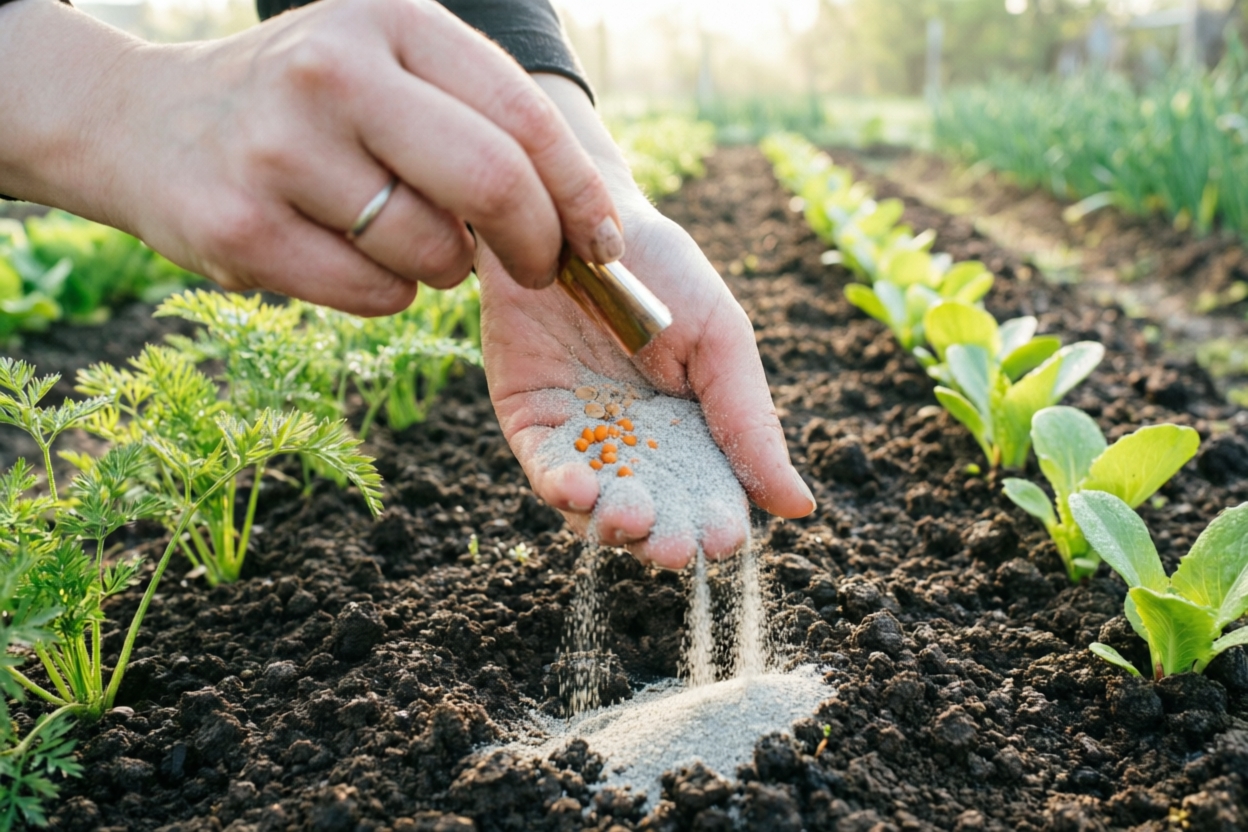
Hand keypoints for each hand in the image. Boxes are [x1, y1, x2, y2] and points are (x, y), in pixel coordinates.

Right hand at [0, 0, 622, 315]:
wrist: (145, 124)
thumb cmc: (308, 105)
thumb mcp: (389, 67)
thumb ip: (479, 119)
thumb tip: (585, 220)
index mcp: (391, 19)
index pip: (523, 116)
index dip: (579, 192)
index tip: (604, 243)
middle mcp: (334, 72)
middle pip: (492, 184)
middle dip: (538, 245)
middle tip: (541, 268)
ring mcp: (279, 150)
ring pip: (434, 254)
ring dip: (443, 266)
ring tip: (397, 231)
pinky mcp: (241, 227)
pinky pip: (377, 297)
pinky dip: (388, 292)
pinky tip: (345, 251)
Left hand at [480, 79, 814, 569]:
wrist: (579, 216)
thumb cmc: (663, 272)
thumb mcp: (721, 340)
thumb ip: (750, 422)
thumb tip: (797, 506)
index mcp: (692, 432)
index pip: (707, 496)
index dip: (714, 522)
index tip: (723, 539)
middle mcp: (635, 445)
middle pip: (652, 513)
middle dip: (663, 537)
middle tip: (673, 546)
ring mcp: (581, 436)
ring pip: (596, 504)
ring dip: (612, 523)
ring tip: (631, 518)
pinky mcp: (530, 421)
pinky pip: (544, 468)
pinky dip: (560, 487)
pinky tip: (578, 489)